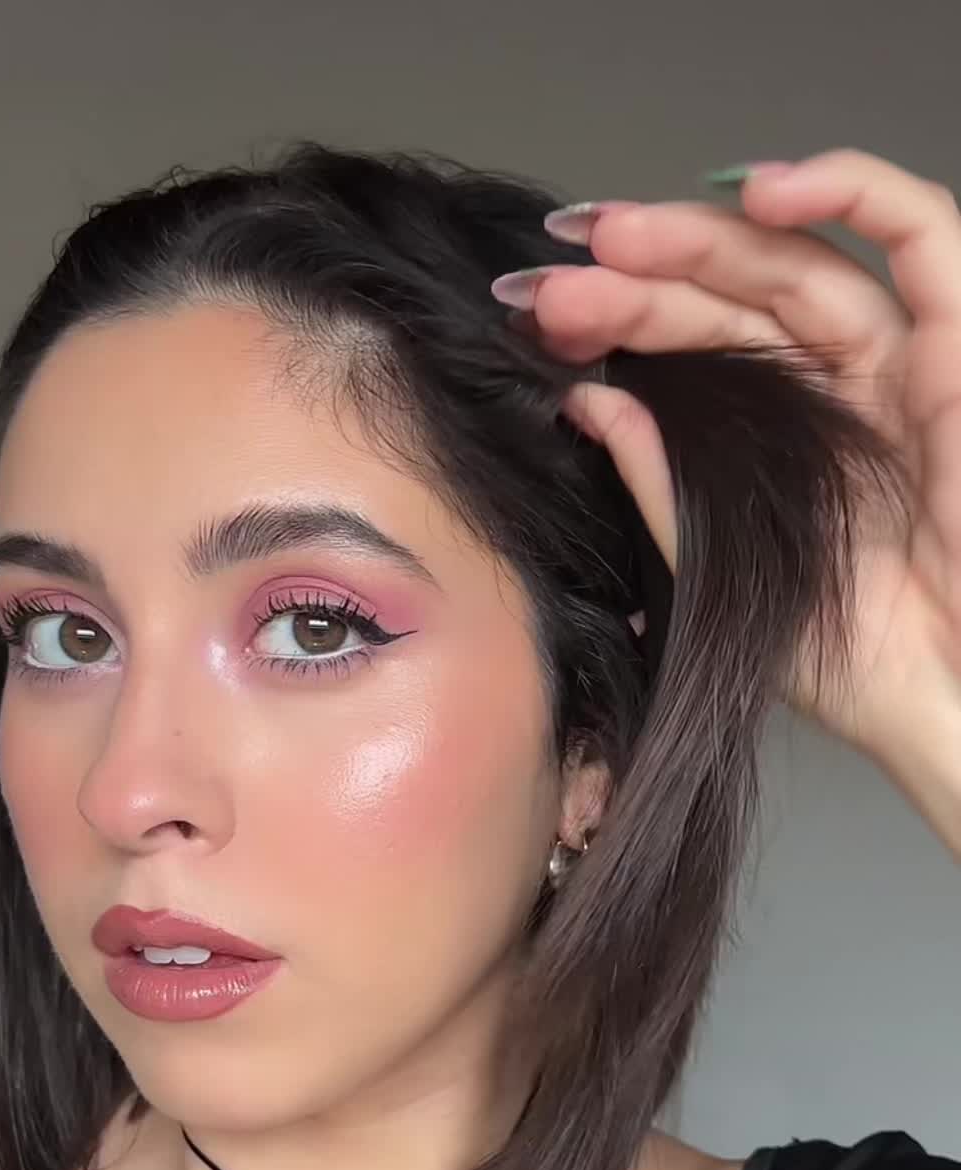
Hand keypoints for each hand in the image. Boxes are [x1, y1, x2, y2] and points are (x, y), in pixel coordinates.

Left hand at [494, 148, 960, 759]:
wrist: (938, 698)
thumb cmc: (847, 659)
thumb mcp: (719, 570)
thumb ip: (661, 489)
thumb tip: (588, 403)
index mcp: (780, 437)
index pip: (695, 345)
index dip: (618, 316)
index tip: (532, 317)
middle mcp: (837, 389)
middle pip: (733, 295)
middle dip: (639, 276)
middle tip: (552, 286)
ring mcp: (897, 365)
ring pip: (800, 260)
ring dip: (707, 235)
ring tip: (619, 236)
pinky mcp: (958, 354)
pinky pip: (921, 236)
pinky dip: (852, 191)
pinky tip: (760, 190)